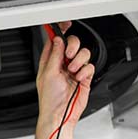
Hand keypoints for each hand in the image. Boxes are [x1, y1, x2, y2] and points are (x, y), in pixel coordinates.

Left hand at [37, 22, 95, 136]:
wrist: (60, 115)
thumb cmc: (49, 99)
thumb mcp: (48, 73)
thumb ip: (54, 55)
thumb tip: (57, 40)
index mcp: (50, 62)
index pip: (55, 41)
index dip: (59, 31)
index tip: (64, 24)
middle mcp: (62, 64)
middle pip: (72, 44)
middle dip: (73, 46)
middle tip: (70, 55)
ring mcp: (74, 71)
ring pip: (83, 54)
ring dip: (79, 61)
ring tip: (73, 71)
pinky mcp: (84, 78)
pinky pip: (89, 66)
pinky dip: (85, 71)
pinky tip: (79, 78)